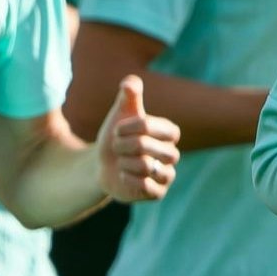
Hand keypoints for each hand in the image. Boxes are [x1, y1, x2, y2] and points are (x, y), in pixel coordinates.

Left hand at [97, 76, 181, 204]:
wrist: (104, 166)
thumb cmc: (116, 138)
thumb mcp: (120, 115)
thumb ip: (128, 97)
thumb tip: (130, 82)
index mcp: (168, 134)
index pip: (156, 127)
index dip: (133, 127)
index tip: (118, 129)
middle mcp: (172, 154)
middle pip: (147, 146)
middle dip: (124, 146)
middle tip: (117, 147)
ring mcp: (167, 175)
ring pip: (145, 166)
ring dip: (124, 163)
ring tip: (121, 162)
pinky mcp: (158, 193)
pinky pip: (144, 185)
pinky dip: (127, 179)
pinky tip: (124, 176)